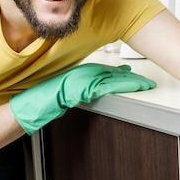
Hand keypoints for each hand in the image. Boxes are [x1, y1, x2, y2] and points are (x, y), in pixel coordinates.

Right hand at [10, 63, 155, 134]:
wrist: (31, 105)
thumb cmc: (45, 100)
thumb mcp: (67, 93)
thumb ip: (82, 90)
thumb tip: (94, 92)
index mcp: (81, 74)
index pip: (107, 73)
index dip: (124, 76)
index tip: (136, 78)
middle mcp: (83, 74)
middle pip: (113, 75)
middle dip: (132, 80)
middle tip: (148, 83)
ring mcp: (82, 80)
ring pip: (112, 80)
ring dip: (130, 83)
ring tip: (145, 86)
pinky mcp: (81, 88)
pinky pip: (103, 87)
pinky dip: (117, 87)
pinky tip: (128, 87)